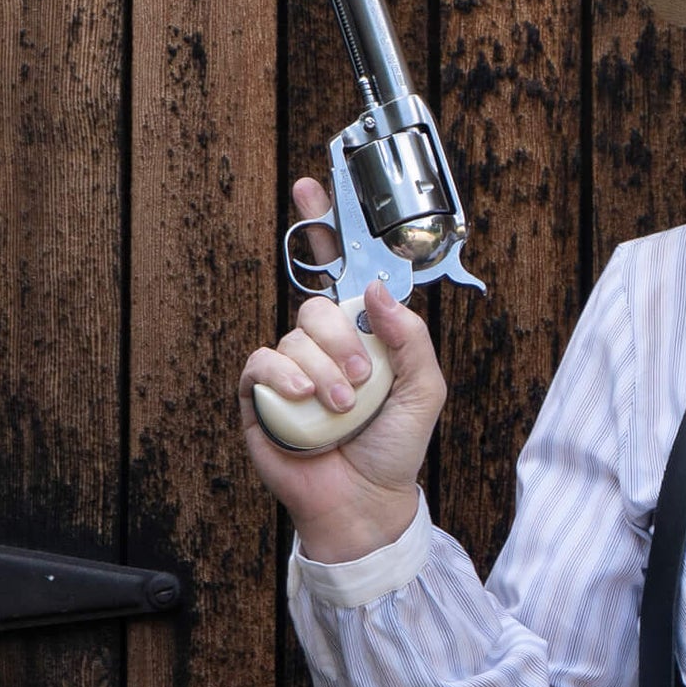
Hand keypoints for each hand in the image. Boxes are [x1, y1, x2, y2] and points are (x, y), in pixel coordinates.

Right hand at [238, 176, 448, 560]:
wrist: (365, 500)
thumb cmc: (395, 446)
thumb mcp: (425, 388)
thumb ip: (411, 337)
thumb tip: (380, 291)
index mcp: (362, 334)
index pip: (339, 271)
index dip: (323, 227)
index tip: (312, 186)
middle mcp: (323, 344)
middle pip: (317, 303)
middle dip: (342, 336)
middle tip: (362, 378)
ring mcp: (289, 367)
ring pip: (295, 334)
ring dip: (324, 370)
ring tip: (342, 407)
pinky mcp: (260, 394)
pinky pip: (263, 363)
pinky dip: (289, 379)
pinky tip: (307, 404)